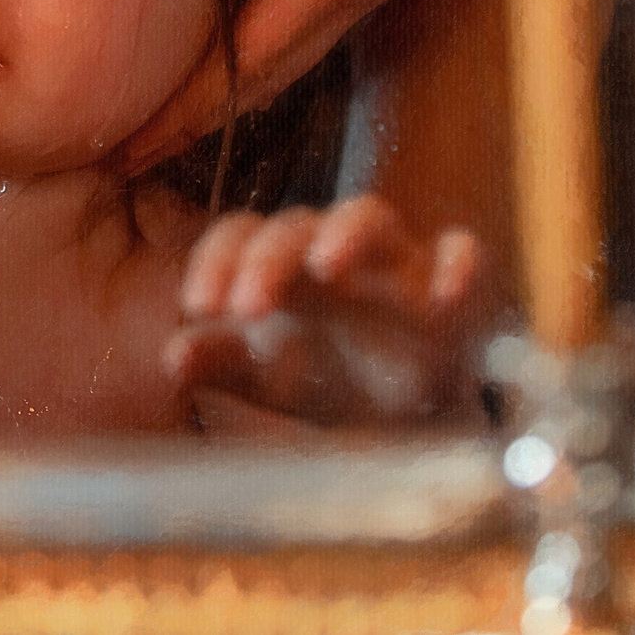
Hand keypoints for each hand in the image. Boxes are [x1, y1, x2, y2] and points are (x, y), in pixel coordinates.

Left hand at [124, 0, 492, 170]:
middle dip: (183, 124)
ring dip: (210, 99)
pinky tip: (213, 61)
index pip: (247, 56)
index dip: (186, 108)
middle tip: (112, 160)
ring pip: (271, 58)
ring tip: (148, 129)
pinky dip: (240, 58)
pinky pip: (287, 26)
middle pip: (254, 77)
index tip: (128, 145)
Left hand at [166, 196, 492, 423]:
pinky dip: (457, 264)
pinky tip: (443, 291)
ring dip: (346, 233)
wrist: (410, 418)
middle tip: (245, 307)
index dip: (216, 259)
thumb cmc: (328, 377)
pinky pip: (463, 253)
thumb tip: (171, 358)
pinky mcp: (455, 283)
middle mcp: (334, 249)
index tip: (197, 305)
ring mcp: (396, 261)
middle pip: (296, 224)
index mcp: (281, 263)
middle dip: (267, 259)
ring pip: (371, 216)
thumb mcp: (267, 376)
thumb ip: (220, 361)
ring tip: (324, 264)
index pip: (240, 233)